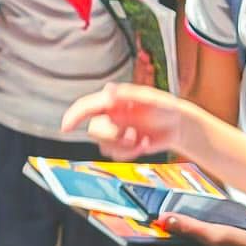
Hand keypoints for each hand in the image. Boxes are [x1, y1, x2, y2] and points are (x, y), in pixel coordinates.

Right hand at [61, 83, 188, 159]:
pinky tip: (144, 144)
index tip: (65, 128)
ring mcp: (115, 130)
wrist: (179, 127)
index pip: (86, 107)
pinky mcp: (121, 144)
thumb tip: (109, 90)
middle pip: (94, 131)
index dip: (73, 116)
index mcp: (112, 100)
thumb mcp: (151, 98)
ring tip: (142, 140)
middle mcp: (110, 115)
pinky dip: (130, 153)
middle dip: (113, 137)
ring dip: (124, 147)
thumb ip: (129, 94)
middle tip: (132, 135)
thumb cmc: (167, 108)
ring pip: (104, 145)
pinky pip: (115, 155)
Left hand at [150, 213, 245, 245]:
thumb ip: (188, 227)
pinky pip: (193, 245)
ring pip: (181, 243)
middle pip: (168, 244)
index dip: (149, 230)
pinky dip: (193, 233)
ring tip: (185, 210)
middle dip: (167, 225)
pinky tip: (200, 221)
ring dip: (182, 228)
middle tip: (167, 204)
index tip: (145, 212)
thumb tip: (163, 218)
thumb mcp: (215, 234)